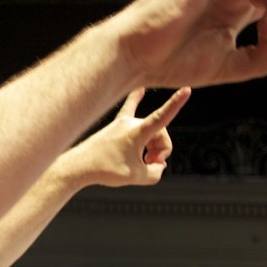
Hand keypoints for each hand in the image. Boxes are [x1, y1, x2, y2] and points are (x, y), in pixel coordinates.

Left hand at [66, 87, 190, 188]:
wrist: (78, 166)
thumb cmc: (105, 170)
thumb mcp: (137, 177)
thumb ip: (156, 172)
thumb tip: (158, 165)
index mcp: (137, 132)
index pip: (162, 117)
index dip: (176, 104)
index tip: (187, 89)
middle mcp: (130, 122)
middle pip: (161, 135)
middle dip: (161, 152)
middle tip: (151, 165)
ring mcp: (122, 123)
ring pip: (150, 132)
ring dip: (152, 148)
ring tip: (143, 162)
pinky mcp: (115, 126)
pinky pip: (128, 110)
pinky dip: (135, 100)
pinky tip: (140, 89)